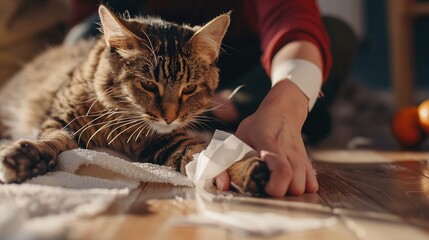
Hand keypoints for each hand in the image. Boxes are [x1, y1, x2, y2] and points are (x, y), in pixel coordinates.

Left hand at [215, 80, 318, 196]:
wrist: (283, 111)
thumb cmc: (257, 126)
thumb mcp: (237, 138)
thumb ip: (225, 163)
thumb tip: (222, 186)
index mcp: (269, 144)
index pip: (282, 170)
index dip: (275, 186)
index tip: (263, 187)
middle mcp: (289, 152)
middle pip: (296, 185)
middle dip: (281, 193)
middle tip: (267, 187)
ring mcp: (300, 157)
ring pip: (305, 187)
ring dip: (291, 192)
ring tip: (277, 185)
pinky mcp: (307, 161)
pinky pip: (312, 184)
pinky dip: (302, 189)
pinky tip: (288, 183)